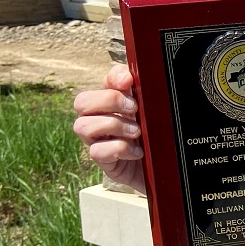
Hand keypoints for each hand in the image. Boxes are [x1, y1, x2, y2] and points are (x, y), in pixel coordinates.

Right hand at [73, 64, 145, 192]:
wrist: (163, 168)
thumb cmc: (156, 138)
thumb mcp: (153, 113)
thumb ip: (142, 92)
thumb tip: (130, 76)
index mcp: (115, 102)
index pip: (106, 80)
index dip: (115, 78)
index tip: (130, 82)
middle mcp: (100, 118)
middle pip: (81, 101)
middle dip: (108, 101)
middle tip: (134, 108)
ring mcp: (97, 140)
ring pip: (83, 126)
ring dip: (113, 125)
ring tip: (136, 133)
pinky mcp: (103, 160)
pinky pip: (97, 151)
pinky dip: (119, 149)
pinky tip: (137, 152)